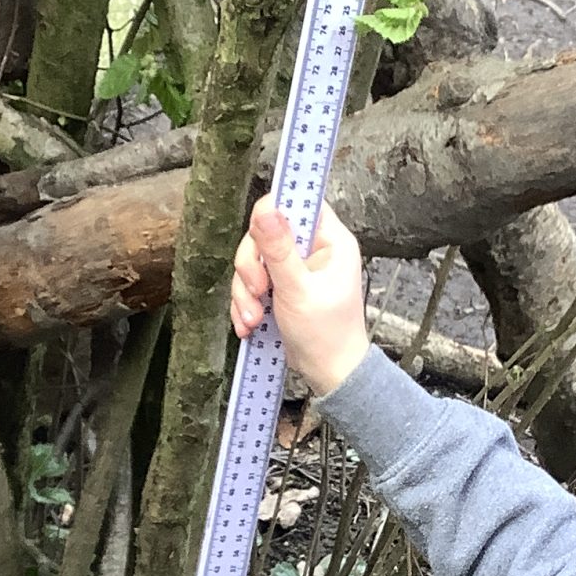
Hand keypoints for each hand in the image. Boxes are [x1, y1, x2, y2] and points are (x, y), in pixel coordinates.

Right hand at [230, 199, 369, 398]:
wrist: (328, 373)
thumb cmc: (327, 335)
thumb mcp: (298, 290)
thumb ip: (279, 249)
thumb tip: (267, 208)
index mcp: (330, 240)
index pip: (299, 202)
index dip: (274, 211)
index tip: (257, 232)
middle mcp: (313, 249)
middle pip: (265, 233)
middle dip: (252, 266)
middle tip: (257, 290)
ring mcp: (295, 269)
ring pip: (253, 261)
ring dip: (246, 292)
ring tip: (254, 318)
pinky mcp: (281, 287)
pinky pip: (251, 284)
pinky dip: (246, 303)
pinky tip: (250, 324)